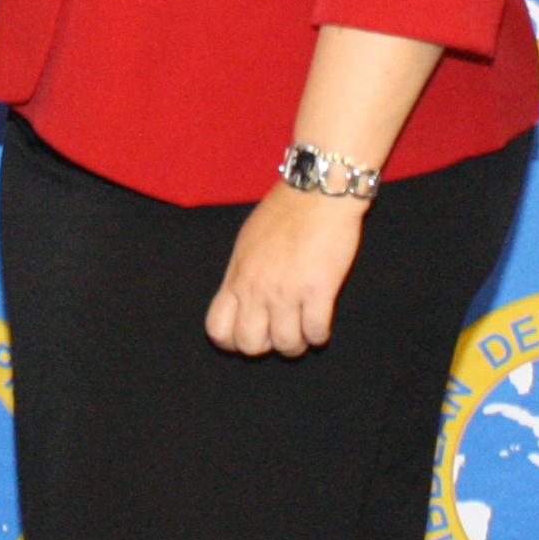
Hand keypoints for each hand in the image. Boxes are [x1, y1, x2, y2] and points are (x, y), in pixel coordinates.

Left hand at [206, 187, 365, 356]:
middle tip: (279, 332)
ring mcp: (287, 291)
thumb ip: (242, 273)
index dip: (232, 342)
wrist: (317, 193)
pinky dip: (319, 334)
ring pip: (287, 345)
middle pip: (250, 345)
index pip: (218, 329)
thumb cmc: (284, 211)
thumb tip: (242, 297)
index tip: (250, 334)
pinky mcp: (319, 290)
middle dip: (267, 346)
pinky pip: (316, 332)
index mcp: (236, 276)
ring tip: (304, 330)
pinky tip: (320, 322)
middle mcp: (256, 288)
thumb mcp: (247, 242)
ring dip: (297, 343)